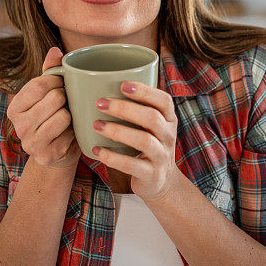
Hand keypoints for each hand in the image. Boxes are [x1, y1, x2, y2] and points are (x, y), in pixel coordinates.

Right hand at [7, 46, 80, 168]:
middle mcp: (18, 126)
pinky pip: (70, 134)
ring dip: (71, 115)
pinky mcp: (47, 155)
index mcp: (15, 107)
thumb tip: (55, 50)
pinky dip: (74, 132)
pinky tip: (69, 134)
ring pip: (63, 116)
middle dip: (66, 98)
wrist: (56, 153)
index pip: (39, 84)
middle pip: (54, 99)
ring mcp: (31, 143)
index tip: (62, 83)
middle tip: (66, 102)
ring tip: (67, 118)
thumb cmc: (52, 116)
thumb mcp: (47, 93)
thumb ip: (50, 71)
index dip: (57, 80)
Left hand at [91, 81, 179, 201]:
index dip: (145, 91)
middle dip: (125, 108)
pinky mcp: (152, 175)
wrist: (161, 181)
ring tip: (96, 125)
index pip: (164, 101)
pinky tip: (96, 150)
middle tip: (100, 103)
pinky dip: (112, 157)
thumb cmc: (148, 144)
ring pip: (143, 141)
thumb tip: (103, 84)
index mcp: (169, 119)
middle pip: (152, 118)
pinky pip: (131, 165)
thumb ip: (137, 108)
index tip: (123, 84)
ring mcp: (162, 156)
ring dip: (118, 131)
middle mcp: (169, 136)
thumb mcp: (151, 126)